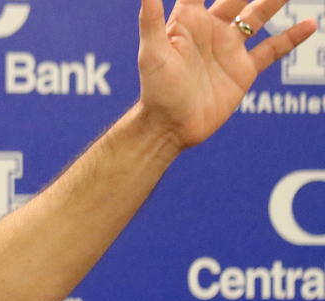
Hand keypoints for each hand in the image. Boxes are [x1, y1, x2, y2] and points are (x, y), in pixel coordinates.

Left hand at [137, 0, 317, 149]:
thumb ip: (151, 18)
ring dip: (274, 1)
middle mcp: (211, 30)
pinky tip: (310, 24)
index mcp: (187, 21)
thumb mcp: (152, 52)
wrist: (170, 127)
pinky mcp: (243, 70)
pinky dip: (292, 37)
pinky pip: (273, 49)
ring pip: (258, 15)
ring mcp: (229, 49)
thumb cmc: (155, 91)